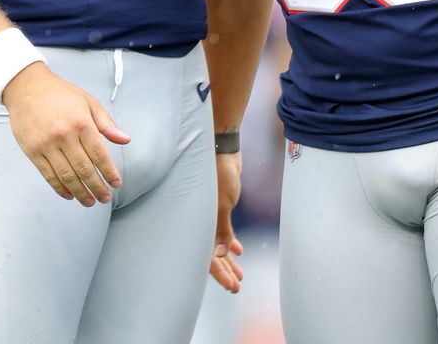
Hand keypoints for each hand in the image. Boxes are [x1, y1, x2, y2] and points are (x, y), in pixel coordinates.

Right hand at [2, 62, 130, 206]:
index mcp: (82, 123)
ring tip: (90, 201)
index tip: (116, 183)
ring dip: (80, 193)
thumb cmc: (60, 94)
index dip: (109, 172)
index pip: (99, 154)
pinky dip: (60, 188)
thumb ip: (107, 124)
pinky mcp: (33, 152)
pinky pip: (48, 175)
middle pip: (84, 169)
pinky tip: (70, 194)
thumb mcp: (89, 102)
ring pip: (67, 176)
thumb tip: (125, 140)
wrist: (27, 88)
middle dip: (97, 187)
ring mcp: (47, 145)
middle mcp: (65, 136)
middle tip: (105, 198)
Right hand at [209, 151, 244, 292]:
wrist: (223, 149)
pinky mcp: (218, 206)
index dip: (218, 273)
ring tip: (240, 275)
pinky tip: (239, 251)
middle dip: (224, 272)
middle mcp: (200, 221)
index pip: (205, 256)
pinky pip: (223, 230)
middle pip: (211, 254)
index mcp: (197, 222)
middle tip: (236, 287)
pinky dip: (230, 241)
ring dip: (229, 260)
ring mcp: (209, 214)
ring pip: (218, 244)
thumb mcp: (223, 203)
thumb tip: (222, 255)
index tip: (231, 286)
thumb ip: (222, 230)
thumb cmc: (219, 172)